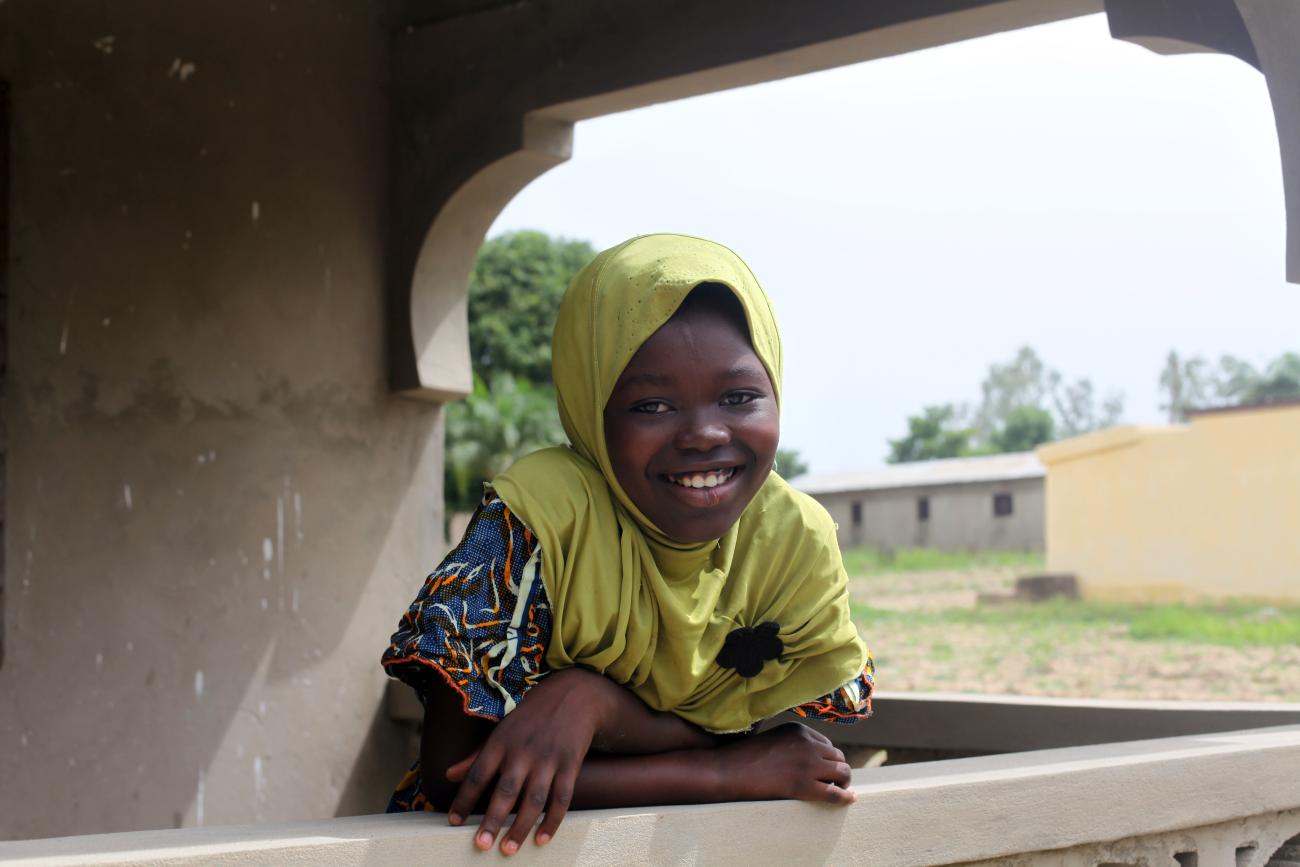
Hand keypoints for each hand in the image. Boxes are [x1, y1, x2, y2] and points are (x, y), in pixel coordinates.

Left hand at [444, 668, 614, 854]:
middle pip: (506, 790)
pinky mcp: (570, 764)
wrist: (575, 695)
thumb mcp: (501, 730)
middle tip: (481, 845)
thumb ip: (476, 756)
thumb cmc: (531, 716)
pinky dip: (552, 820)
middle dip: (493, 819)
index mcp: (502, 741)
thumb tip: (449, 775)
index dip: (464, 798)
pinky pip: (562, 798)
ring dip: (521, 826)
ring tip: (508, 849)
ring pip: (533, 799)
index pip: (478, 773)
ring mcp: (549, 758)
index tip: (453, 822)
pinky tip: (542, 838)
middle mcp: (523, 751)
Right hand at [717, 722, 855, 805]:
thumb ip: (793, 743)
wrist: (728, 771)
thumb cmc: (745, 757)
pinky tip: (850, 800)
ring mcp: (807, 765)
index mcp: (799, 730)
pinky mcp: (804, 786)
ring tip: (840, 790)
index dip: (828, 758)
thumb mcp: (772, 739)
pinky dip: (845, 797)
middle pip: (838, 757)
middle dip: (838, 769)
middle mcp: (808, 744)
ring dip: (843, 782)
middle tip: (835, 781)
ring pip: (842, 773)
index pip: (827, 744)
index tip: (826, 768)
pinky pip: (834, 793)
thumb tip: (810, 757)